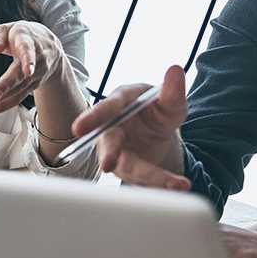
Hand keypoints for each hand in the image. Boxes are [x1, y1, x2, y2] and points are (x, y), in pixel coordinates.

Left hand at [0, 21, 66, 114]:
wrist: (49, 47)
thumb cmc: (24, 36)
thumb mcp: (9, 30)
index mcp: (28, 42)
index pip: (28, 51)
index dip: (28, 61)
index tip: (27, 72)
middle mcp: (35, 61)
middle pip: (21, 75)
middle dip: (8, 86)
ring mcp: (35, 76)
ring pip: (17, 90)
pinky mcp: (32, 87)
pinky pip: (17, 98)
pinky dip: (1, 106)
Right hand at [72, 65, 190, 190]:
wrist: (158, 132)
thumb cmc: (157, 110)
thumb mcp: (169, 102)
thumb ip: (172, 91)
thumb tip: (175, 70)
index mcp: (120, 102)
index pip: (105, 109)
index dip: (92, 118)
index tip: (78, 128)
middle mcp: (113, 128)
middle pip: (109, 143)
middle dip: (109, 155)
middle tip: (108, 166)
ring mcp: (117, 151)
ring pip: (128, 167)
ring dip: (152, 177)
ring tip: (177, 185)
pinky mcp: (126, 170)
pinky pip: (141, 179)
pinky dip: (159, 185)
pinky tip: (176, 187)